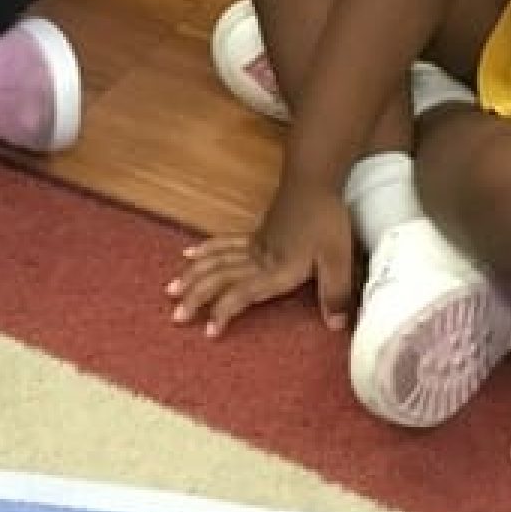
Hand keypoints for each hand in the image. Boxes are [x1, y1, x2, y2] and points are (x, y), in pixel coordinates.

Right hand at [167, 185, 355, 337]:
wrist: (313, 181)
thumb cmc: (325, 218)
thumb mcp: (338, 258)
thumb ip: (334, 291)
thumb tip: (335, 325)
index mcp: (276, 270)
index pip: (242, 293)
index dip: (224, 310)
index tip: (209, 330)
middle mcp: (259, 259)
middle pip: (220, 278)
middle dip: (196, 297)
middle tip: (176, 315)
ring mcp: (254, 246)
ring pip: (215, 261)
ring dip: (192, 275)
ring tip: (171, 289)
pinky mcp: (255, 234)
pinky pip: (223, 243)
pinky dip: (205, 249)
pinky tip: (189, 254)